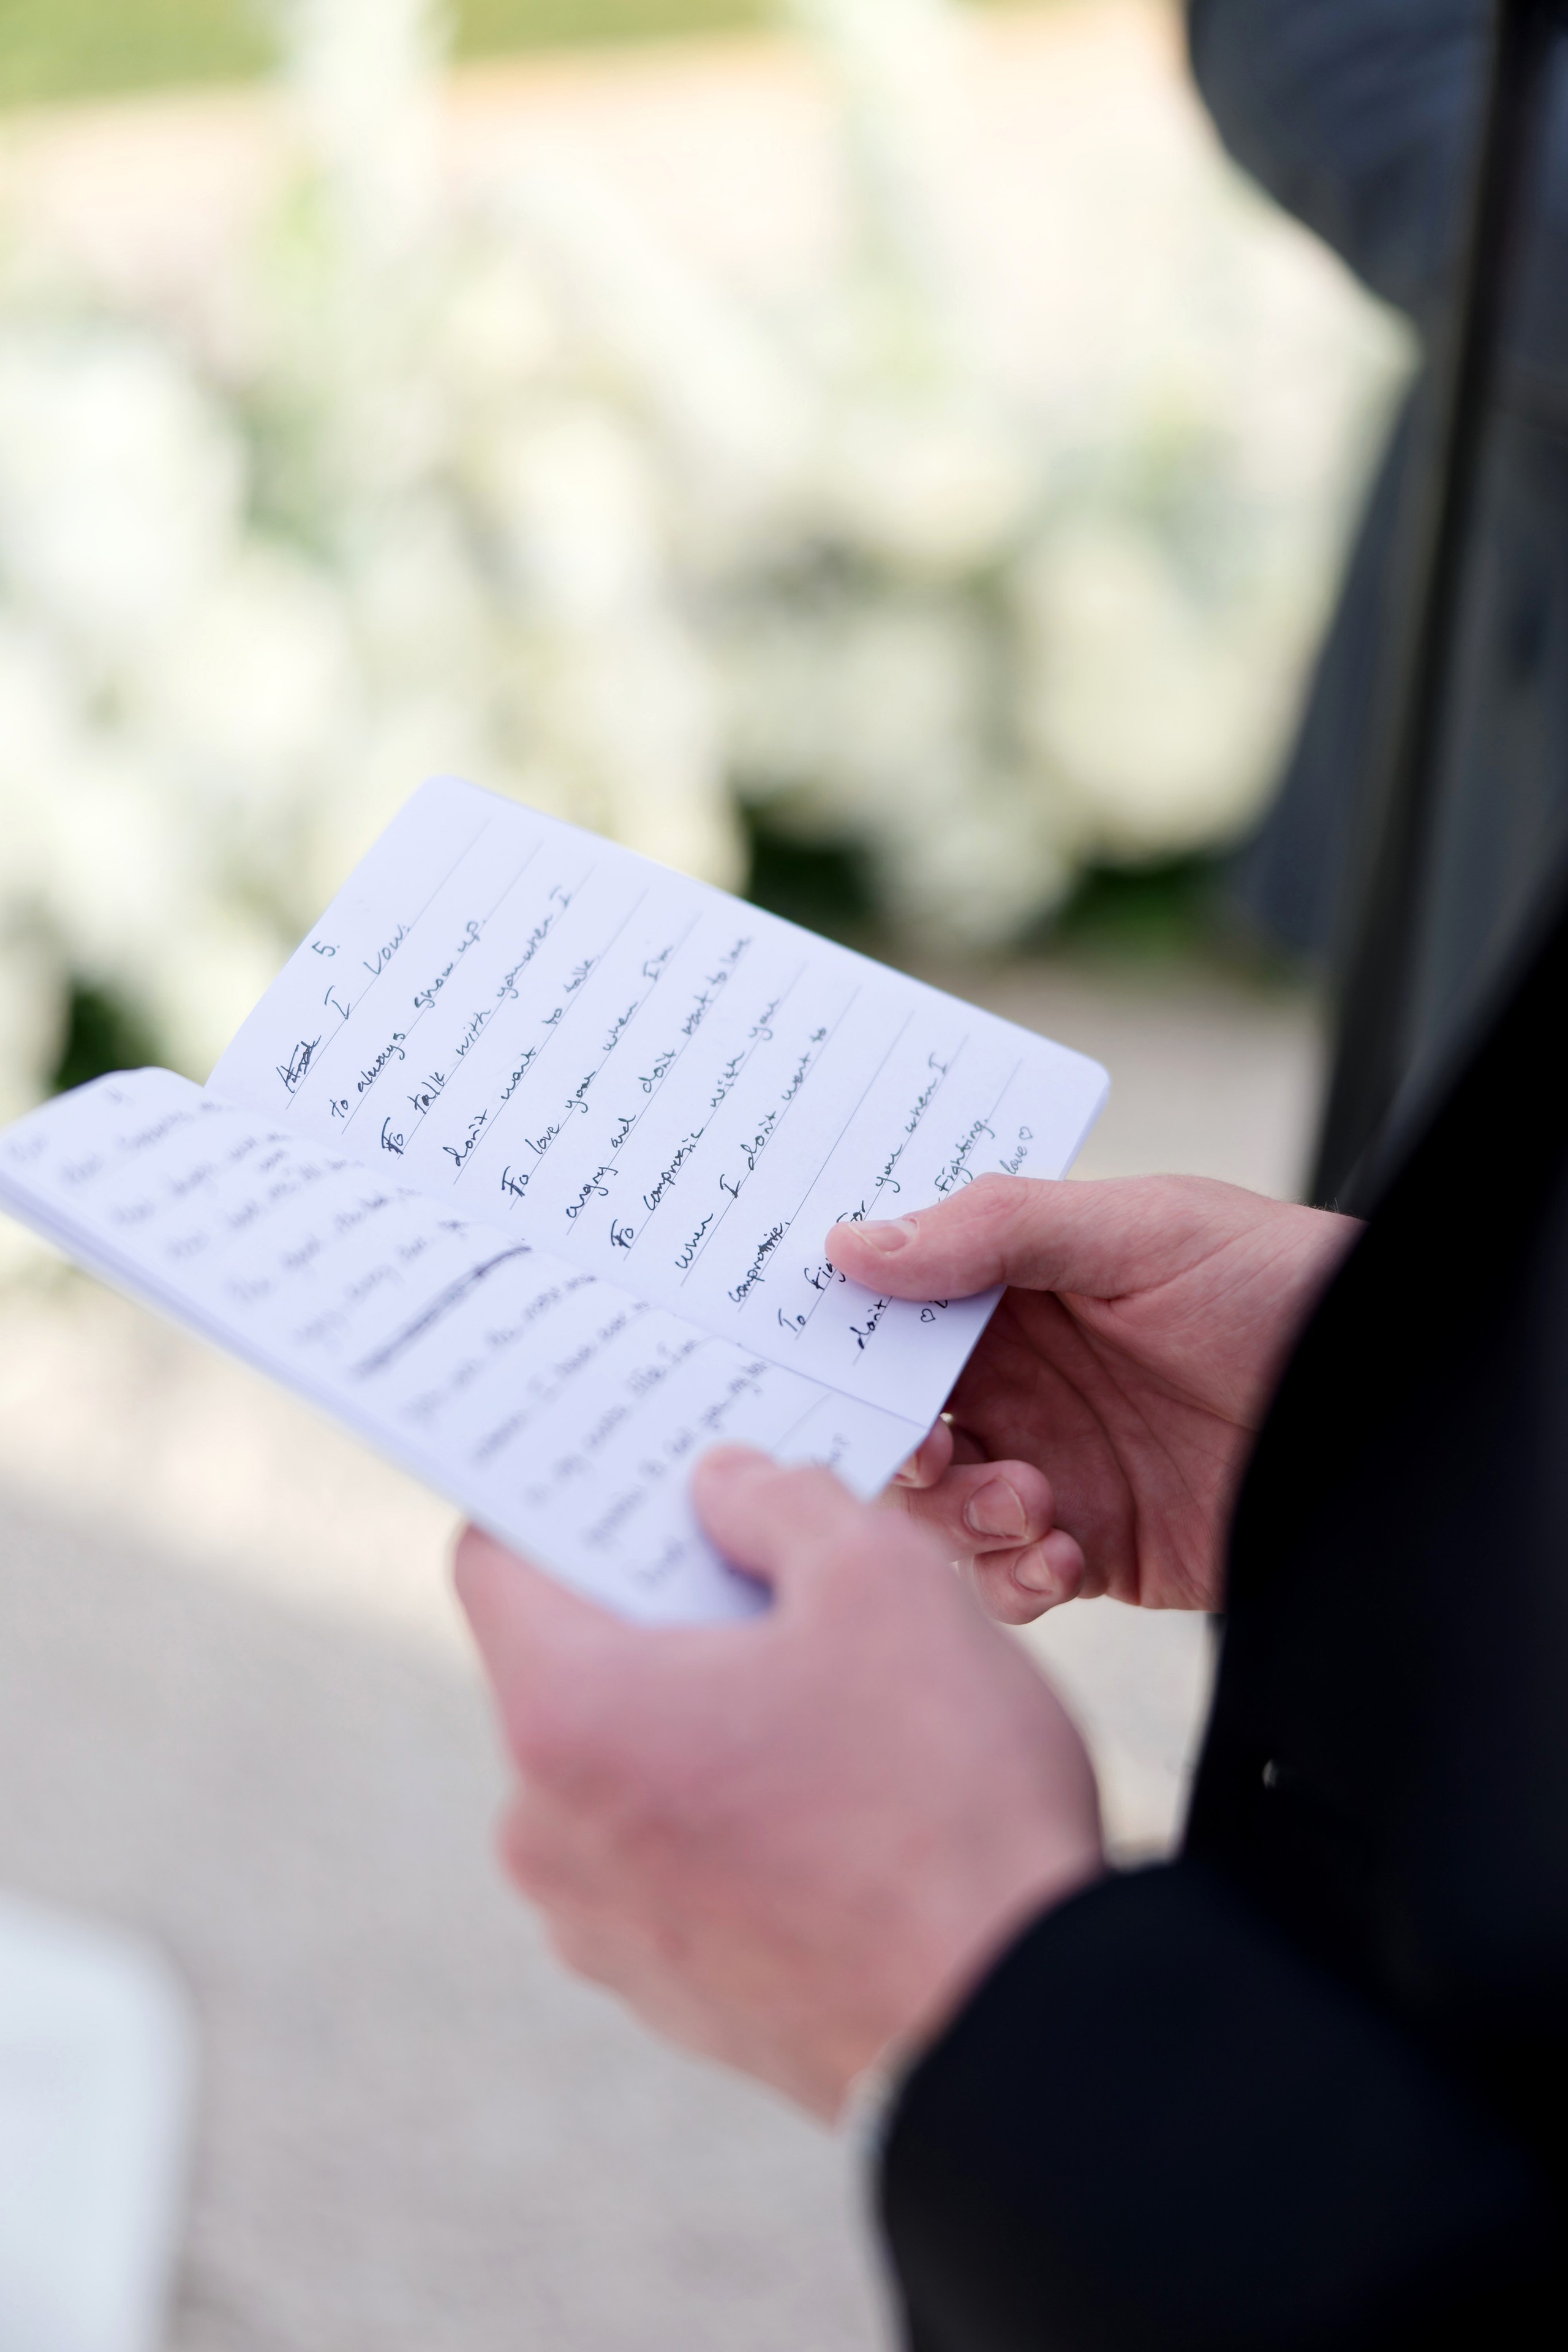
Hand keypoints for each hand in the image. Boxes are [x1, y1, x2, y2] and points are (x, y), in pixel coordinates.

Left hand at [456, 1448, 1101, 2119]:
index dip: (564, 1492)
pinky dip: (730, 1803)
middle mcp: (547, 1832)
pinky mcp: (670, 1993)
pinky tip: (843, 1796)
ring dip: (708, 1706)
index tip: (636, 1465)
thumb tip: (725, 1486)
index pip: (497, 1557)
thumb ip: (782, 1502)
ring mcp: (602, 1927)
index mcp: (566, 1714)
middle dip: (664, 1599)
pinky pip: (670, 1853)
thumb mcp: (883, 1579)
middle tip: (771, 1560)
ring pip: (629, 1758)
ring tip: (834, 1690)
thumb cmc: (942, 1795)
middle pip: (572, 1659)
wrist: (1017, 2031)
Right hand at [828, 1174, 1358, 1620]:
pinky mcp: (1093, 1547)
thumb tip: (849, 1241)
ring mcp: (1051, 1466)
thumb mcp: (1141, 1230)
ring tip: (1025, 1500)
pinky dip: (1013, 1578)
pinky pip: (1008, 1581)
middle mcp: (1020, 1380)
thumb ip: (996, 1231)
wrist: (1393, 1400)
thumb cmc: (1278, 1285)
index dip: (846, 1333)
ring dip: (960, 1514)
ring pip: (939, 1510)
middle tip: (927, 1445)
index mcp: (1016, 1289)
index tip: (807, 1355)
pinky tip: (1060, 1554)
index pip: (896, 1310)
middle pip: (902, 1420)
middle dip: (896, 1441)